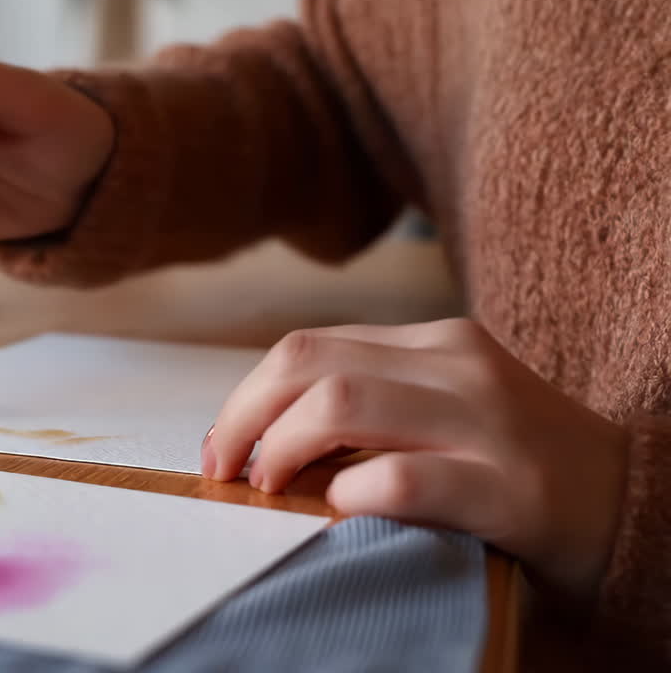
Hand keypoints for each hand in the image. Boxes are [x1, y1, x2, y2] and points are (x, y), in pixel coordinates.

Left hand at [202, 318, 629, 601]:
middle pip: (309, 364)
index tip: (221, 448)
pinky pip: (403, 478)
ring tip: (272, 492)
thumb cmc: (516, 466)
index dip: (245, 397)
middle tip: (228, 473)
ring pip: (342, 403)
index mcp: (435, 342)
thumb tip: (261, 440)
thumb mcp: (445, 409)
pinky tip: (341, 510)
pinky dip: (351, 494)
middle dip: (245, 417)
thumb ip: (372, 404)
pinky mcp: (510, 488)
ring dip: (282, 450)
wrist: (636, 504)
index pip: (308, 347)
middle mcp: (458, 366)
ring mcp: (487, 422)